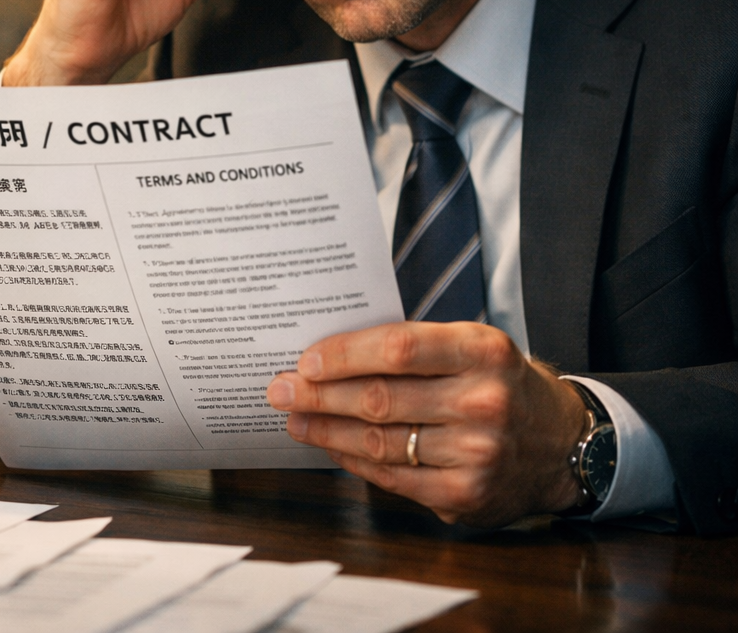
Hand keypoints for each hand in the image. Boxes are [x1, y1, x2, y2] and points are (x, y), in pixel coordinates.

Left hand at [266, 322, 588, 526]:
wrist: (559, 441)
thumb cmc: (498, 382)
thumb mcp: (471, 345)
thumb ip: (412, 347)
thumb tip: (330, 354)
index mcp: (483, 350)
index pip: (398, 348)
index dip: (344, 355)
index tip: (305, 359)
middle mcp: (483, 401)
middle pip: (380, 398)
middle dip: (318, 394)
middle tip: (280, 389)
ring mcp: (477, 453)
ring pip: (379, 441)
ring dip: (326, 429)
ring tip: (295, 417)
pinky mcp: (466, 494)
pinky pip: (392, 476)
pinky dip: (352, 460)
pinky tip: (330, 444)